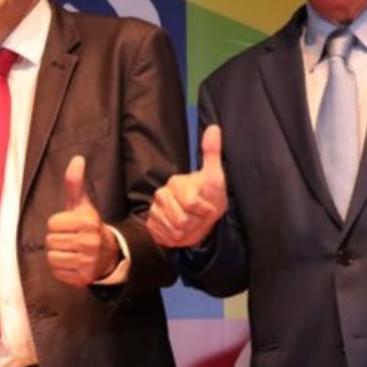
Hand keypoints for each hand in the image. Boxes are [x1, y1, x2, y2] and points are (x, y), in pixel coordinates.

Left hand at [45, 156, 119, 286]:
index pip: (52, 224)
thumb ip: (75, 183)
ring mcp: (88, 261)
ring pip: (52, 257)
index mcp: (88, 222)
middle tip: (70, 240)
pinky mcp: (84, 277)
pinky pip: (57, 272)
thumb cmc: (88, 226)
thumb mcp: (82, 204)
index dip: (57, 225)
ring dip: (58, 254)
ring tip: (71, 251)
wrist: (108, 254)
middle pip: (51, 241)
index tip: (70, 226)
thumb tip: (77, 158)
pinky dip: (61, 269)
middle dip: (57, 240)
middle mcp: (90, 241)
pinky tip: (73, 262)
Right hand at [147, 125, 227, 247]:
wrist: (199, 219)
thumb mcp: (215, 177)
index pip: (192, 203)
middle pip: (182, 219)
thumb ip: (212, 153)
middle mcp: (161, 194)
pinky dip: (176, 238)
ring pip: (174, 230)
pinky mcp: (150, 225)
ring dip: (187, 232)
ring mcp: (154, 210)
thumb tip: (214, 128)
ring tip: (190, 224)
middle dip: (196, 223)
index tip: (209, 207)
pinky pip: (164, 236)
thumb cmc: (209, 197)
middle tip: (199, 217)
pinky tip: (179, 231)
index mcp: (176, 182)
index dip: (205, 210)